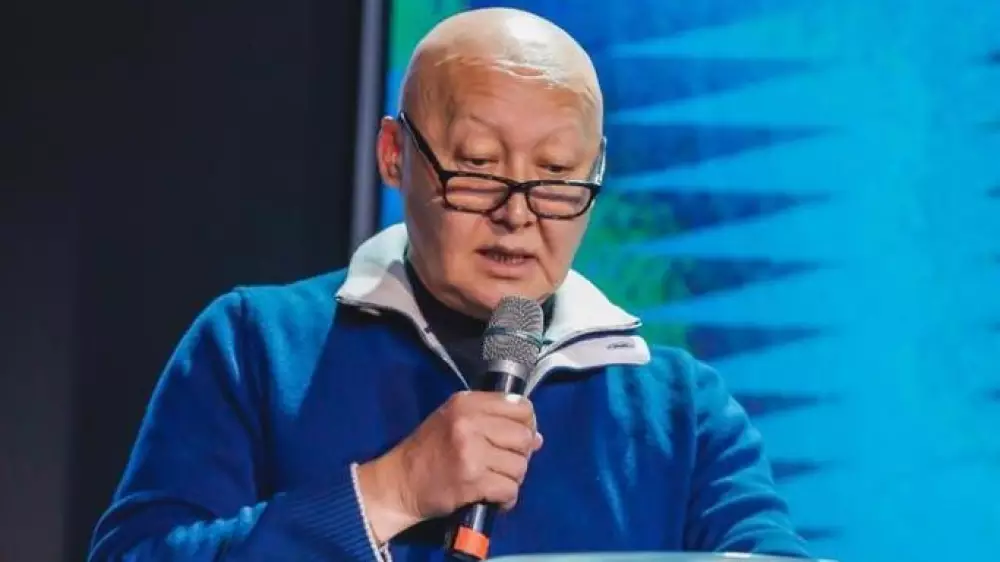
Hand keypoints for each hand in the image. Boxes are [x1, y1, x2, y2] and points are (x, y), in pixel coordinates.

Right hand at [356, 391, 542, 542]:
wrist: (399, 482)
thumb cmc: (429, 449)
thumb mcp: (455, 420)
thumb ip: (493, 421)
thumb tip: (537, 437)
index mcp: (467, 403)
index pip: (520, 407)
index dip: (527, 424)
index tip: (517, 437)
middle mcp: (469, 423)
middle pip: (524, 436)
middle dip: (522, 454)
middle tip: (506, 463)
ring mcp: (471, 453)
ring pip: (520, 466)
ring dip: (513, 478)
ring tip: (496, 480)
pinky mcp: (472, 481)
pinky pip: (509, 489)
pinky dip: (507, 498)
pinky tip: (494, 497)